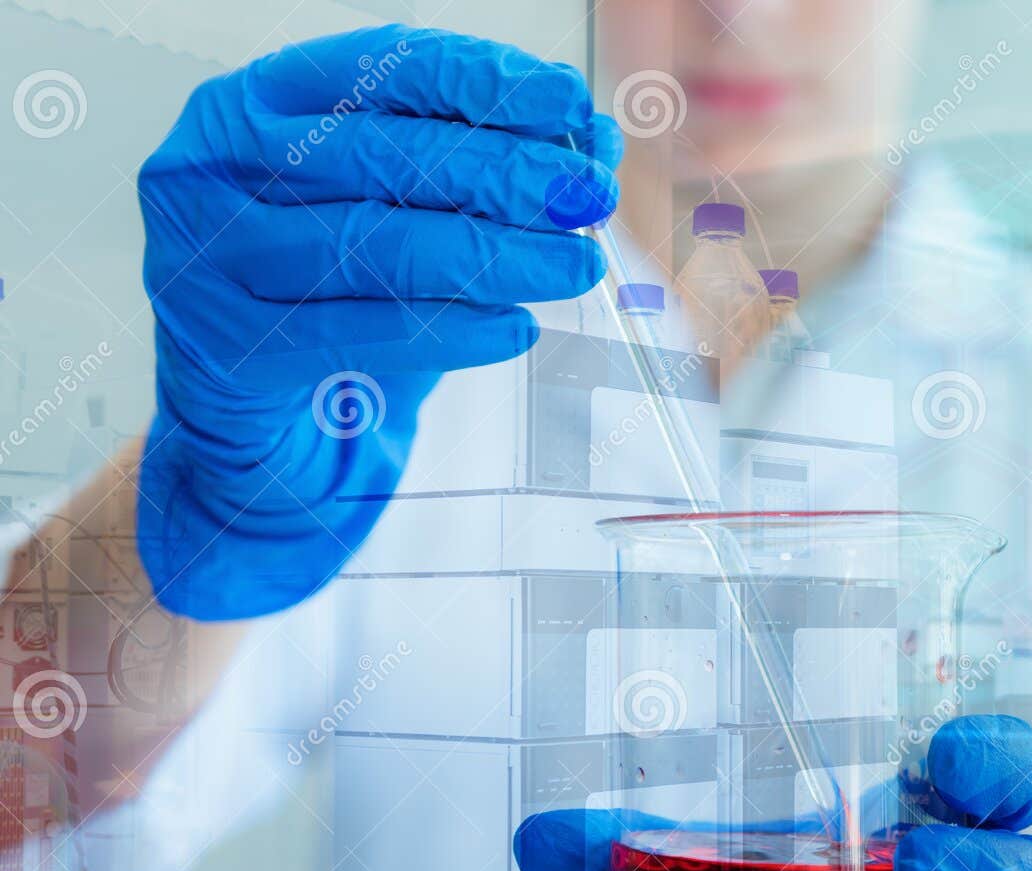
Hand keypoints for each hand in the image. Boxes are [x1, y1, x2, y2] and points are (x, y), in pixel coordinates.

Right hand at [136, 25, 619, 618]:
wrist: (241, 409)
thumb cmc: (321, 288)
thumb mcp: (387, 209)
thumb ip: (472, 170)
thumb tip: (589, 141)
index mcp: (255, 101)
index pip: (383, 72)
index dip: (487, 84)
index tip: (571, 105)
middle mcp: (217, 166)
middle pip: (387, 157)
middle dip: (506, 173)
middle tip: (588, 194)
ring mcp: (213, 258)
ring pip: (380, 245)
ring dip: (496, 255)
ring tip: (575, 264)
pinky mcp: (233, 347)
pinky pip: (364, 332)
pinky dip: (453, 329)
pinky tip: (517, 327)